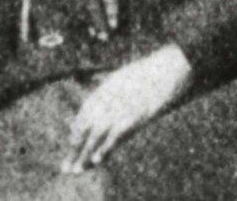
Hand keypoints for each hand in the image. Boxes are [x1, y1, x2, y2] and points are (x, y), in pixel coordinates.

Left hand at [62, 45, 193, 172]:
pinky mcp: (132, 117)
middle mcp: (108, 97)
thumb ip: (122, 85)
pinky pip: (114, 135)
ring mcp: (119, 107)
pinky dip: (105, 148)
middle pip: (86, 124)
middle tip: (66, 165)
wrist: (171, 67)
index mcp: (108, 86)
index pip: (86, 109)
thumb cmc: (156, 69)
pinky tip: (95, 161)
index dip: (77, 126)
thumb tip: (119, 95)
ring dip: (84, 153)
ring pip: (95, 134)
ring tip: (74, 169)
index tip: (72, 139)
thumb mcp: (134, 74)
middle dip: (75, 145)